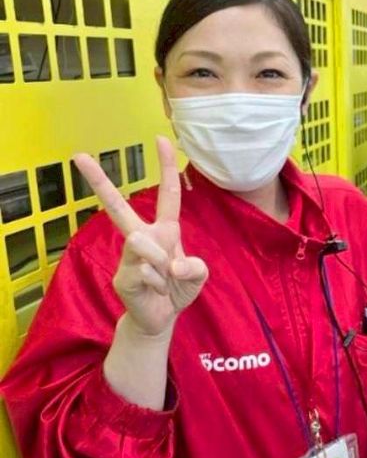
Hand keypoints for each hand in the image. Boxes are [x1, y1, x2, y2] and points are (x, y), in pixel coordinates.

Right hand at [72, 137, 207, 337]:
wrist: (161, 318)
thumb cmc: (178, 289)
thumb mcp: (197, 275)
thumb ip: (195, 267)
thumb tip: (172, 265)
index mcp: (163, 229)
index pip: (168, 195)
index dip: (167, 167)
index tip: (161, 139)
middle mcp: (141, 236)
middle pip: (117, 206)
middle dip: (98, 180)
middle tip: (78, 155)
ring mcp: (128, 255)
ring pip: (143, 243)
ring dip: (164, 266)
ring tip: (164, 282)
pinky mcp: (122, 276)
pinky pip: (146, 271)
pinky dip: (160, 285)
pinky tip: (155, 292)